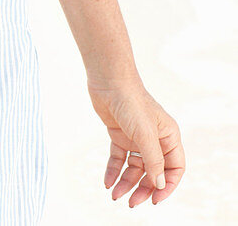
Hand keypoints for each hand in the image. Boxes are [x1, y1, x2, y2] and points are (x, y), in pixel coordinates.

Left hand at [86, 75, 184, 207]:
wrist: (108, 80)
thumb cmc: (131, 101)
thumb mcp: (145, 134)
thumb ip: (153, 160)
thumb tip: (160, 184)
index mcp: (169, 136)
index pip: (175, 168)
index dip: (167, 186)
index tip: (155, 199)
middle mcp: (154, 138)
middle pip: (153, 172)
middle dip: (143, 188)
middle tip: (132, 203)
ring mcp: (136, 137)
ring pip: (134, 168)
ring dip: (126, 182)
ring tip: (115, 195)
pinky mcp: (120, 135)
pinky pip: (118, 159)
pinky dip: (114, 171)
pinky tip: (107, 182)